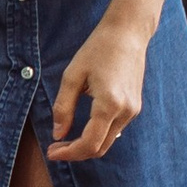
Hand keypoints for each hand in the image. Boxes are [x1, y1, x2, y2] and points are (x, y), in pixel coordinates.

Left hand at [47, 14, 150, 160]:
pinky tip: (83, 129)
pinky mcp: (135, 107)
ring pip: (108, 142)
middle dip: (76, 153)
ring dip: (87, 146)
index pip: (89, 143)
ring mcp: (133, 110)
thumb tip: (58, 134)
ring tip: (65, 140)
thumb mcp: (72, 76)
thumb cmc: (98, 49)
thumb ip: (63, 107)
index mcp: (109, 104)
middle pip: (100, 149)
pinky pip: (115, 130)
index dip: (69, 153)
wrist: (127, 33)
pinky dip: (98, 136)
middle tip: (55, 148)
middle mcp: (125, 111)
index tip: (51, 152)